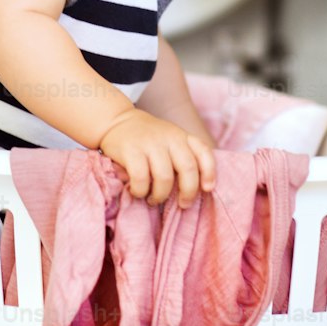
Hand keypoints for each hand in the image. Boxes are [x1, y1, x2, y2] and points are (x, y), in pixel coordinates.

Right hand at [98, 107, 215, 206]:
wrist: (117, 121)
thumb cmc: (148, 139)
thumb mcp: (170, 140)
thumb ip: (183, 156)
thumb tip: (198, 188)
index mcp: (182, 136)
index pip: (204, 152)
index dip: (209, 173)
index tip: (207, 189)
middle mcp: (169, 138)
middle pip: (188, 168)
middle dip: (188, 192)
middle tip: (183, 204)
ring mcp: (150, 143)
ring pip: (164, 177)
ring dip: (161, 195)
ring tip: (154, 200)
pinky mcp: (131, 150)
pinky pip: (141, 178)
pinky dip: (141, 191)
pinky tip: (138, 192)